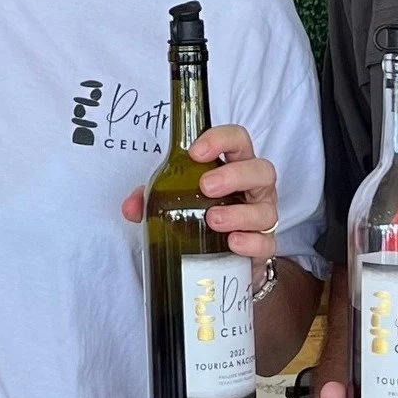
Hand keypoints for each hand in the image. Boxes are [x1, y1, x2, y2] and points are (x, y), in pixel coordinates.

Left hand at [122, 124, 277, 288]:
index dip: (221, 139)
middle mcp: (254, 189)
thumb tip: (130, 206)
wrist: (222, 258)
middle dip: (234, 175)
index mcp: (235, 166)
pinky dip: (251, 243)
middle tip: (206, 186)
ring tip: (212, 219)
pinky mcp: (263, 247)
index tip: (195, 152)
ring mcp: (262, 217)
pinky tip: (233, 243)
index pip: (238, 140)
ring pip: (266, 209)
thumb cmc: (202, 215)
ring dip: (239, 213)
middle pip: (262, 170)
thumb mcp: (174, 200)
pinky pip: (266, 244)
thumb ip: (151, 198)